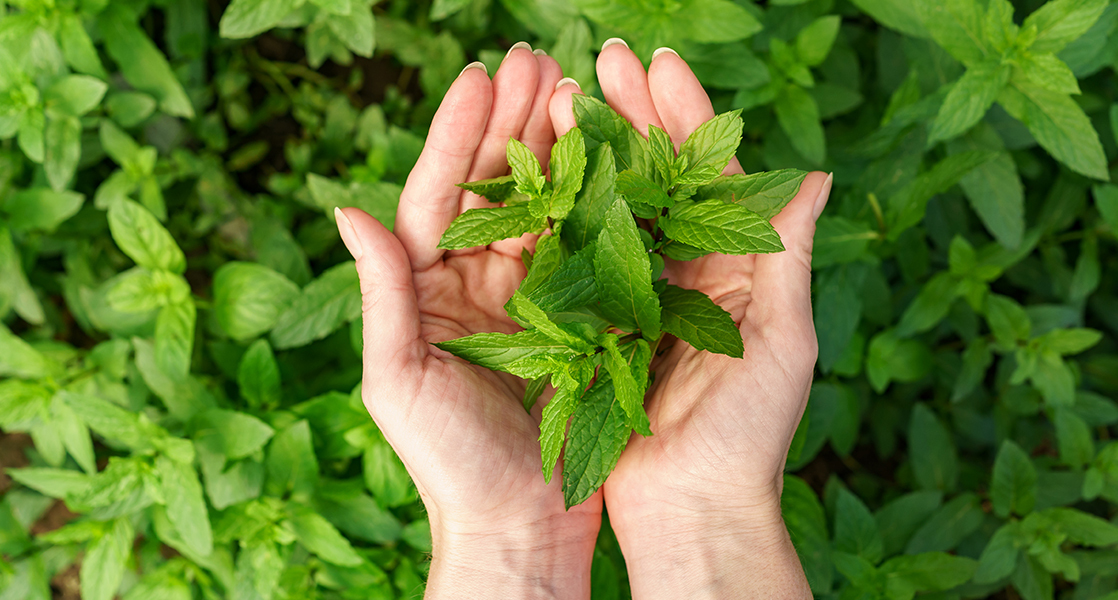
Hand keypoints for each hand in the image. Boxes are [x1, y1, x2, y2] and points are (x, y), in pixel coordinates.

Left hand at [334, 44, 601, 598]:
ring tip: (575, 88)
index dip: (458, 135)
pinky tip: (611, 158)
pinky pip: (583, 250)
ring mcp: (528, 299)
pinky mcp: (575, 320)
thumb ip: (383, 294)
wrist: (517, 527)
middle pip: (494, 187)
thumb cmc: (448, 464)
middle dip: (513, 121)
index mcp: (427, 291)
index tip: (481, 77)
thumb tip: (347, 210)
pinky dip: (595, 202)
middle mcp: (475, 285)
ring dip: (556, 147)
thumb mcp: (400, 380)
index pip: (439, 196)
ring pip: (542, 207)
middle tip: (538, 58)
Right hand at [549, 42, 829, 597]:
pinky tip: (544, 170)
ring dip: (596, 150)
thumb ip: (787, 257)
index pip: (713, 174)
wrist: (691, 510)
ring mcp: (643, 296)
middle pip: (661, 177)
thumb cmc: (749, 436)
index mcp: (740, 268)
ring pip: (618, 206)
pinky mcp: (600, 326)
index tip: (657, 63)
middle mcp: (691, 272)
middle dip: (634, 114)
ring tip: (565, 94)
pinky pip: (583, 259)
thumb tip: (816, 175)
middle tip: (603, 57)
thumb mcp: (782, 342)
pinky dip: (567, 213)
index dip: (687, 116)